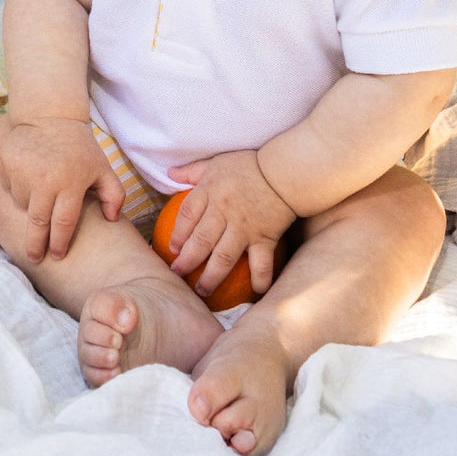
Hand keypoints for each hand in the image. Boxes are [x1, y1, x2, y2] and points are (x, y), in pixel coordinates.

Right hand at [0, 118, 123, 262]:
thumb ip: (114, 195)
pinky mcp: (7, 164)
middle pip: (38, 222)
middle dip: (36, 244)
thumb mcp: (103, 168)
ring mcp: (22, 172)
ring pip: (21, 204)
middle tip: (34, 258)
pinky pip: (9, 188)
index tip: (57, 256)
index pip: (64, 223)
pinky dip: (16, 190)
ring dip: (28, 208)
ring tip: (39, 196)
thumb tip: (113, 220)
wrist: (49, 116)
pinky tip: (27, 179)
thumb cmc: (79, 147)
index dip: (60, 243)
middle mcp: (44, 180)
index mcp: (70, 183)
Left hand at [166, 150, 295, 298]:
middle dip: (186, 261)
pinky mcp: (265, 237)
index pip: (186, 215)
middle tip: (177, 275)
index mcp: (209, 191)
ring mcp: (244, 227)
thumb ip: (192, 170)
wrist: (286, 170)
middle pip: (200, 241)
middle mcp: (223, 211)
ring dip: (211, 277)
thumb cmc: (250, 165)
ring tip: (202, 291)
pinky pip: (260, 262)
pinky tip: (254, 293)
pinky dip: (259, 279)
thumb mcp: (216, 162)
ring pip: (223, 257)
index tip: (171, 249)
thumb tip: (170, 173)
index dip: (177, 234)